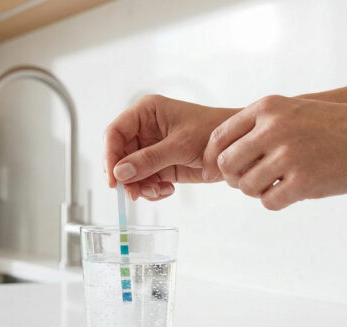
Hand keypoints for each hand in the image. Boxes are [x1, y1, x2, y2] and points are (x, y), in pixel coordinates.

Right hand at [104, 94, 236, 199]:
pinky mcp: (159, 165)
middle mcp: (143, 129)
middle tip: (134, 194)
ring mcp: (150, 149)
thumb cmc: (213, 131)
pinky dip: (151, 190)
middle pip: (118, 156)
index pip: (114, 133)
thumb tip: (120, 173)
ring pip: (129, 172)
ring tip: (158, 191)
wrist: (237, 148)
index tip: (113, 180)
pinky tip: (167, 190)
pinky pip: (143, 181)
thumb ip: (148, 160)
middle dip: (126, 177)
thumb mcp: (180, 145)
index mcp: (145, 113)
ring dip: (140, 186)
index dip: (109, 156)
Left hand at [203, 95, 346, 209]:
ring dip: (255, 191)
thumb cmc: (330, 126)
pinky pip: (268, 201)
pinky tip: (289, 192)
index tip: (212, 172)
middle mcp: (274, 128)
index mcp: (267, 108)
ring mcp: (289, 155)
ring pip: (245, 186)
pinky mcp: (304, 181)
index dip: (211, 159)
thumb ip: (255, 128)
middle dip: (233, 177)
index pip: (219, 137)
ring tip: (273, 183)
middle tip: (248, 180)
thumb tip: (214, 159)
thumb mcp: (290, 111)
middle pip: (227, 164)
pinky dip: (274, 201)